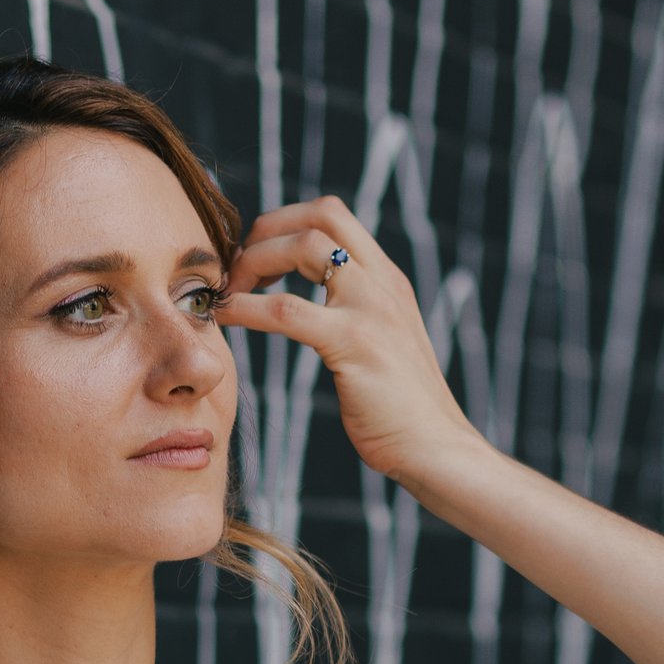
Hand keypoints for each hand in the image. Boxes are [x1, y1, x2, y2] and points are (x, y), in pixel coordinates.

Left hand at [218, 198, 489, 507]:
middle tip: (238, 267)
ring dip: (255, 260)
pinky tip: (227, 317)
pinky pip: (286, 309)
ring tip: (229, 290)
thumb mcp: (384, 344)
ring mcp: (371, 308)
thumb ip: (358, 316)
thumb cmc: (403, 410)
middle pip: (321, 215)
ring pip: (304, 246)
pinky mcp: (353, 343)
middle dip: (268, 229)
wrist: (436, 448)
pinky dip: (246, 306)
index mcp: (388, 279)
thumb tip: (319, 313)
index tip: (258, 257)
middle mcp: (382, 283)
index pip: (334, 216)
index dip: (286, 223)